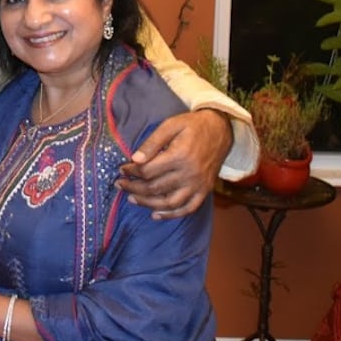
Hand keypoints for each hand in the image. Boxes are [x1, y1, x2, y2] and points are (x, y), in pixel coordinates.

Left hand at [116, 107, 231, 218]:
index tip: (122, 169)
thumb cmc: (192, 126)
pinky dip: (171, 215)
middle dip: (134, 188)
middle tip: (120, 185)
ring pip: (169, 202)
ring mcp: (199, 185)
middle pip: (155, 188)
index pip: (148, 170)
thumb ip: (152, 142)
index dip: (131, 172)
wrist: (220, 130)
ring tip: (132, 199)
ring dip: (148, 204)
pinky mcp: (205, 190)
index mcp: (180, 156)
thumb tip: (135, 159)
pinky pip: (188, 208)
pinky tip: (155, 214)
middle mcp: (190, 173)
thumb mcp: (171, 125)